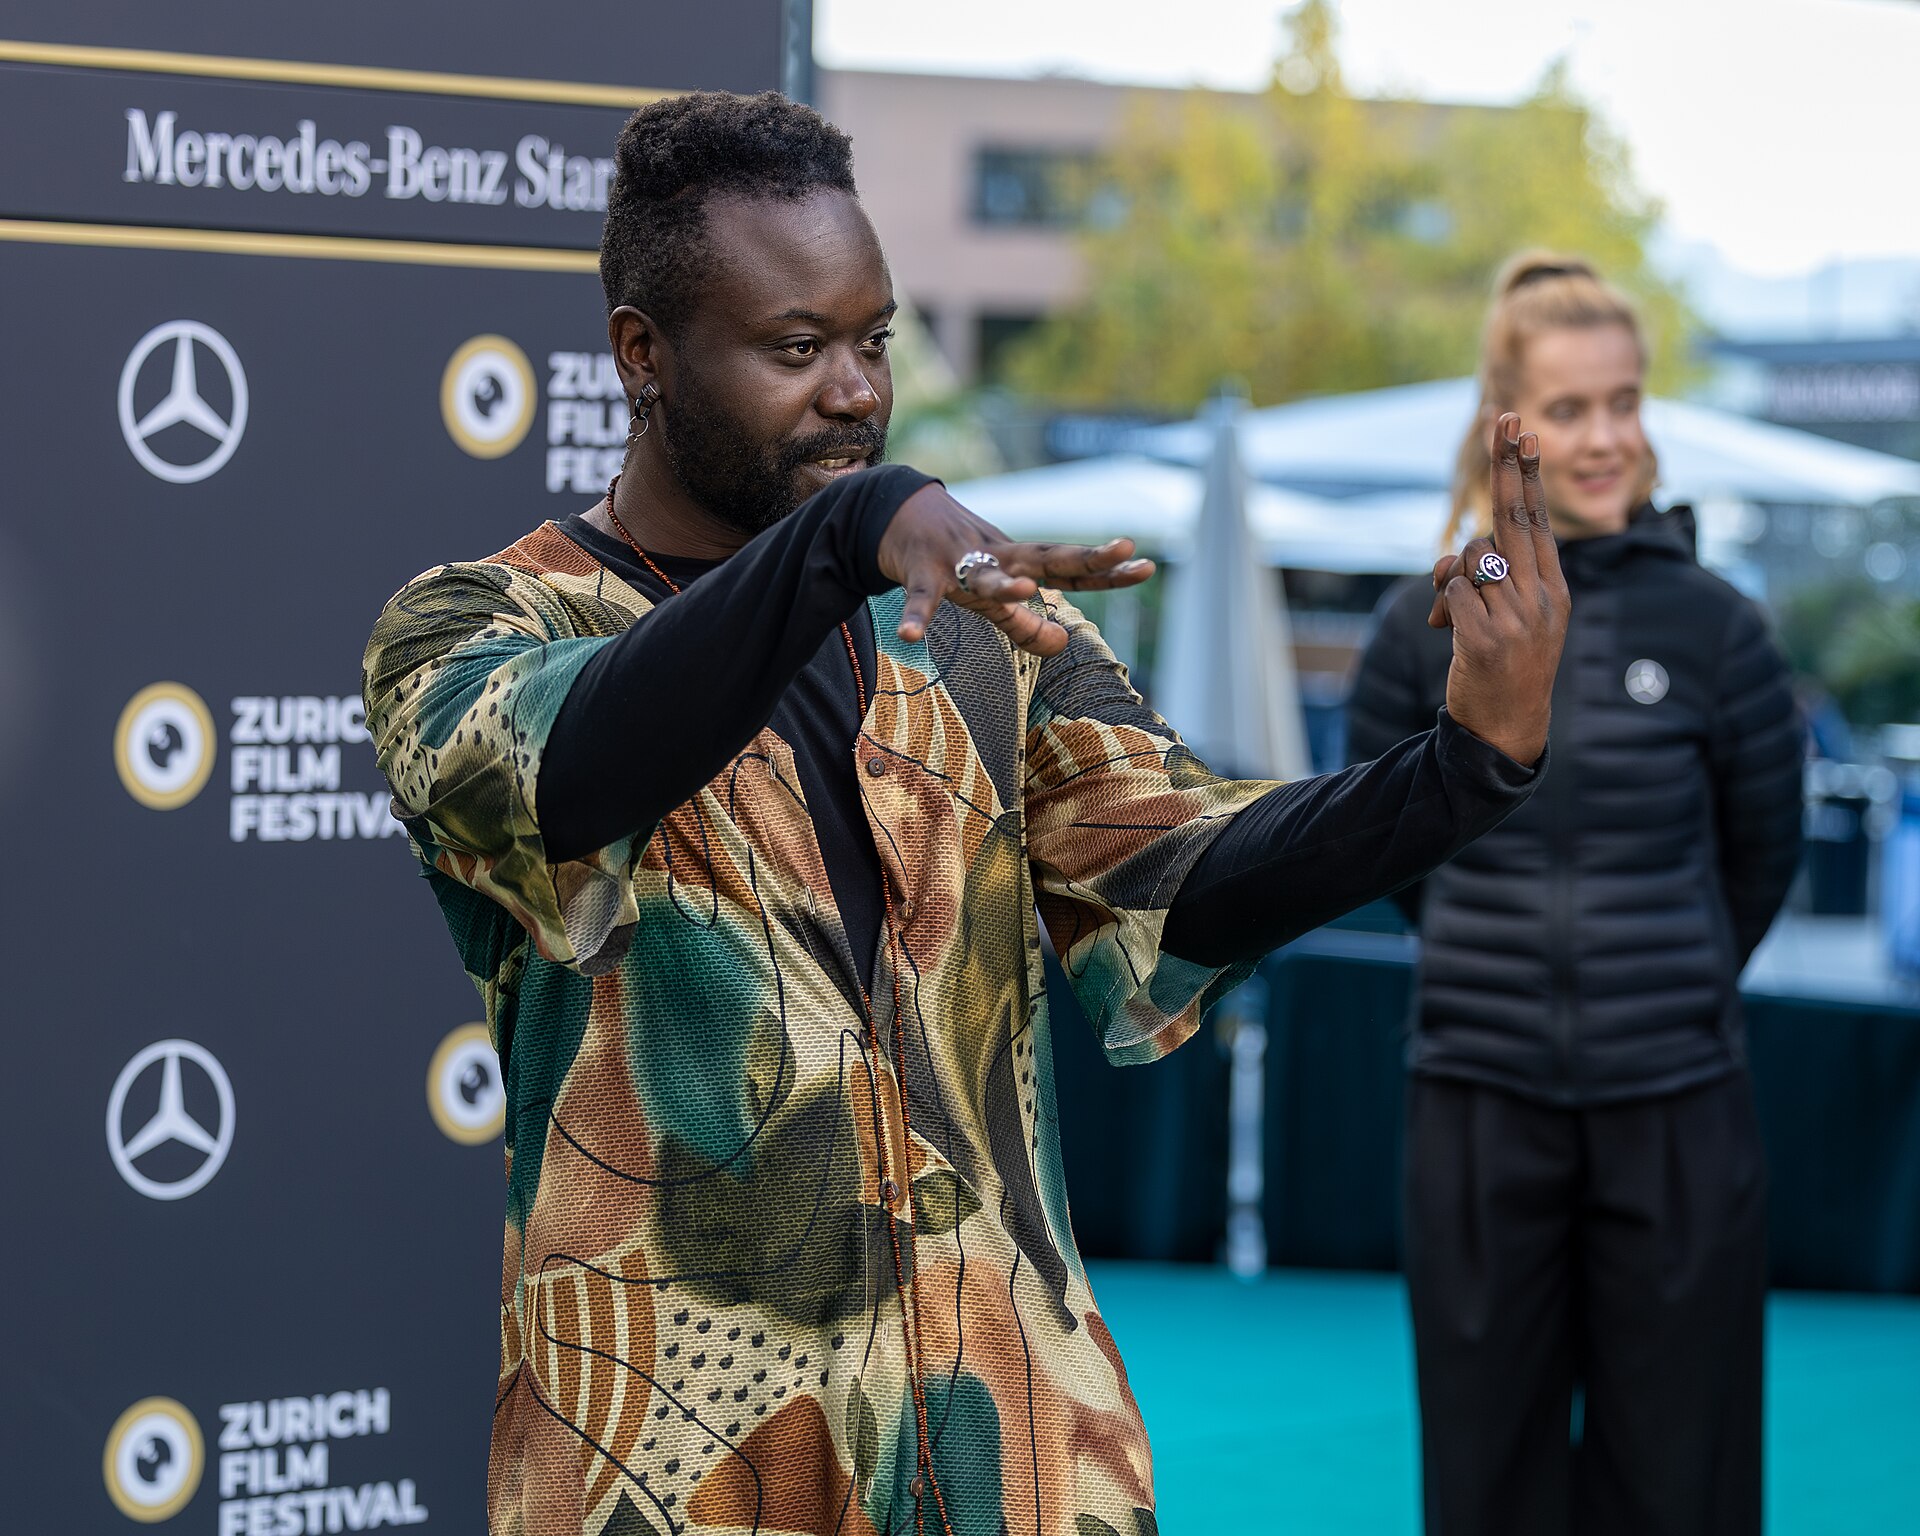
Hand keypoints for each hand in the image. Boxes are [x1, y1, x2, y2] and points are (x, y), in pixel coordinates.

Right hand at [878, 483, 1155, 656]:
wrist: (899, 514)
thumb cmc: (954, 557)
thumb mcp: (992, 595)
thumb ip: (1025, 623)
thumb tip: (1063, 644)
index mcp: (1019, 561)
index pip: (1071, 569)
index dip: (1108, 571)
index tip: (1146, 568)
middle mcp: (998, 556)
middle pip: (1046, 557)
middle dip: (1083, 556)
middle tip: (1120, 549)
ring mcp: (959, 560)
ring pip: (985, 576)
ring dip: (1003, 584)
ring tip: (1024, 590)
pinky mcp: (922, 571)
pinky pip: (921, 597)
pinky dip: (915, 616)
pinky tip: (910, 636)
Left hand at [1425, 413, 1569, 764]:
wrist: (1508, 727)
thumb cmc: (1504, 666)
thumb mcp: (1510, 618)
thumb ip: (1488, 578)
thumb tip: (1452, 555)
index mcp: (1554, 589)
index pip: (1538, 521)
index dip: (1527, 475)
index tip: (1524, 433)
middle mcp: (1542, 597)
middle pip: (1515, 517)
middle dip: (1506, 463)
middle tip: (1503, 416)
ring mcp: (1517, 618)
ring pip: (1471, 558)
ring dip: (1452, 578)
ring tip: (1457, 618)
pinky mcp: (1485, 638)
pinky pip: (1450, 593)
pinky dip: (1442, 606)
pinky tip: (1450, 633)